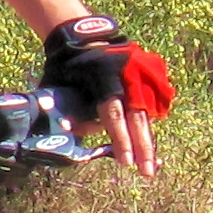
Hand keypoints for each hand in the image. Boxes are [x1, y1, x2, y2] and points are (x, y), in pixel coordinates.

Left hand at [39, 15, 170, 174]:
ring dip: (148, 138)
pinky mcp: (147, 75)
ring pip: (148, 112)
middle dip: (143, 146)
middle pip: (137, 117)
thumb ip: (69, 111)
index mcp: (103, 78)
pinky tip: (151, 144)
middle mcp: (126, 77)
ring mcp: (140, 74)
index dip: (121, 139)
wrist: (83, 40)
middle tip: (147, 172)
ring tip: (151, 164)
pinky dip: (151, 123)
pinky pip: (153, 102)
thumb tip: (75, 137)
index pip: (113, 114)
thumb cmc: (68, 69)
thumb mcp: (60, 87)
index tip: (126, 162)